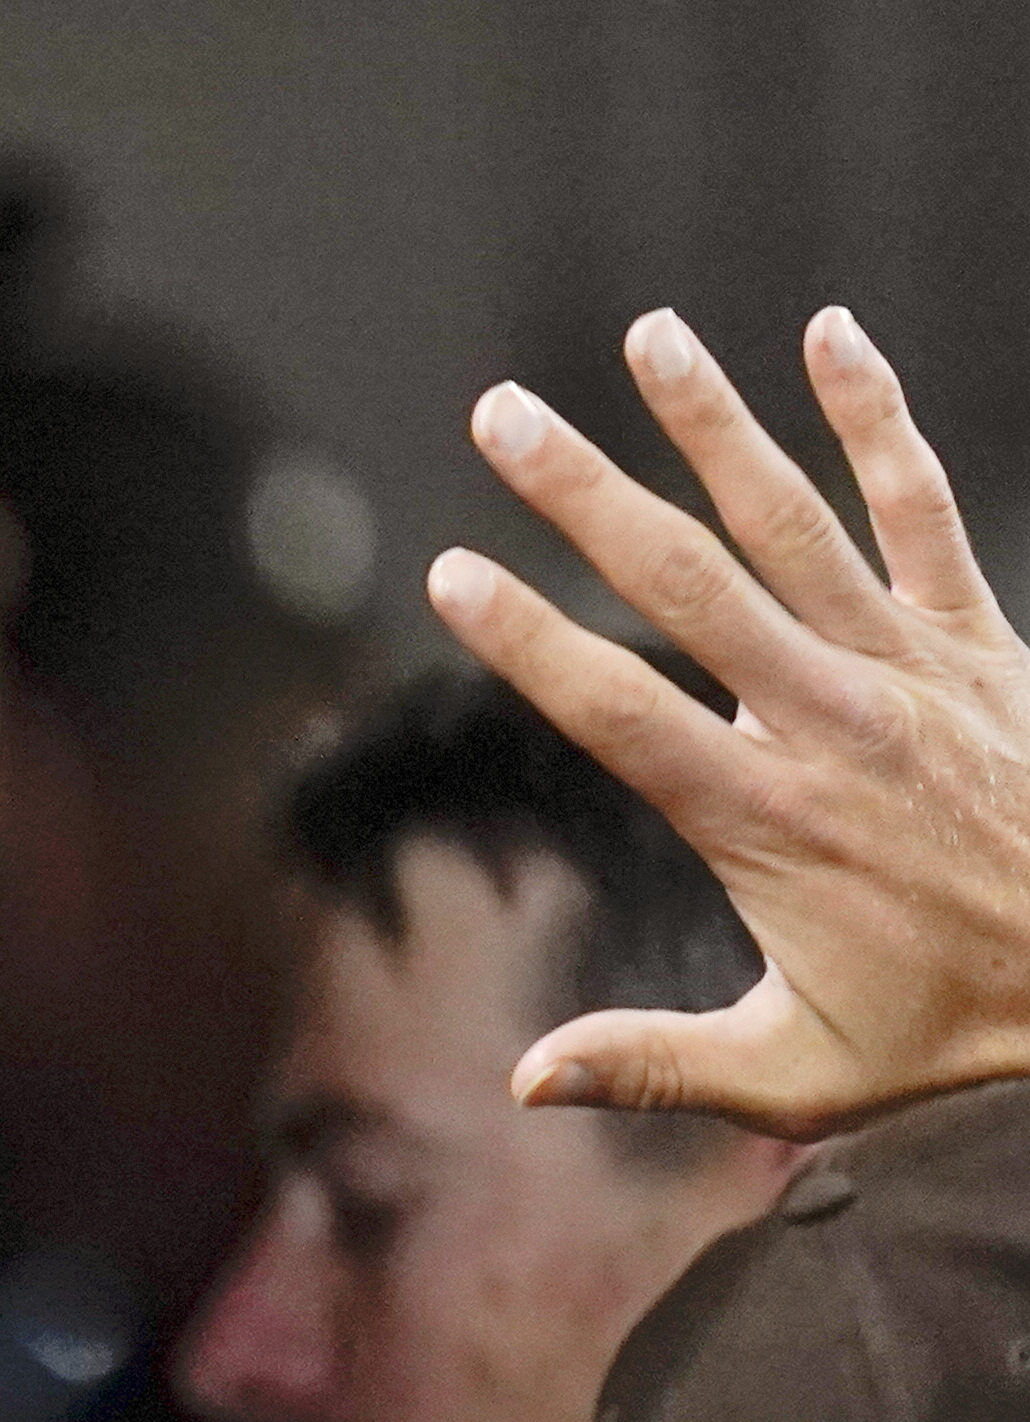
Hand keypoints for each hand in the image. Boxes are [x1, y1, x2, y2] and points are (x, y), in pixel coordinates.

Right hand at [431, 305, 1029, 1132]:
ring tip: (647, 336)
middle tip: (501, 414)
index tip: (451, 572)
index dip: (526, 640)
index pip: (618, 708)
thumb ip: (655, 1063)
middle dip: (582, 492)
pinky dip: (878, 418)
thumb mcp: (795, 1076)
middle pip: (683, 583)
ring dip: (713, 422)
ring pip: (792, 518)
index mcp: (762, 817)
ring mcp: (909, 665)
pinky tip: (832, 334)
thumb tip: (523, 1080)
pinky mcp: (980, 637)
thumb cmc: (954, 1025)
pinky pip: (923, 507)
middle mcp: (827, 719)